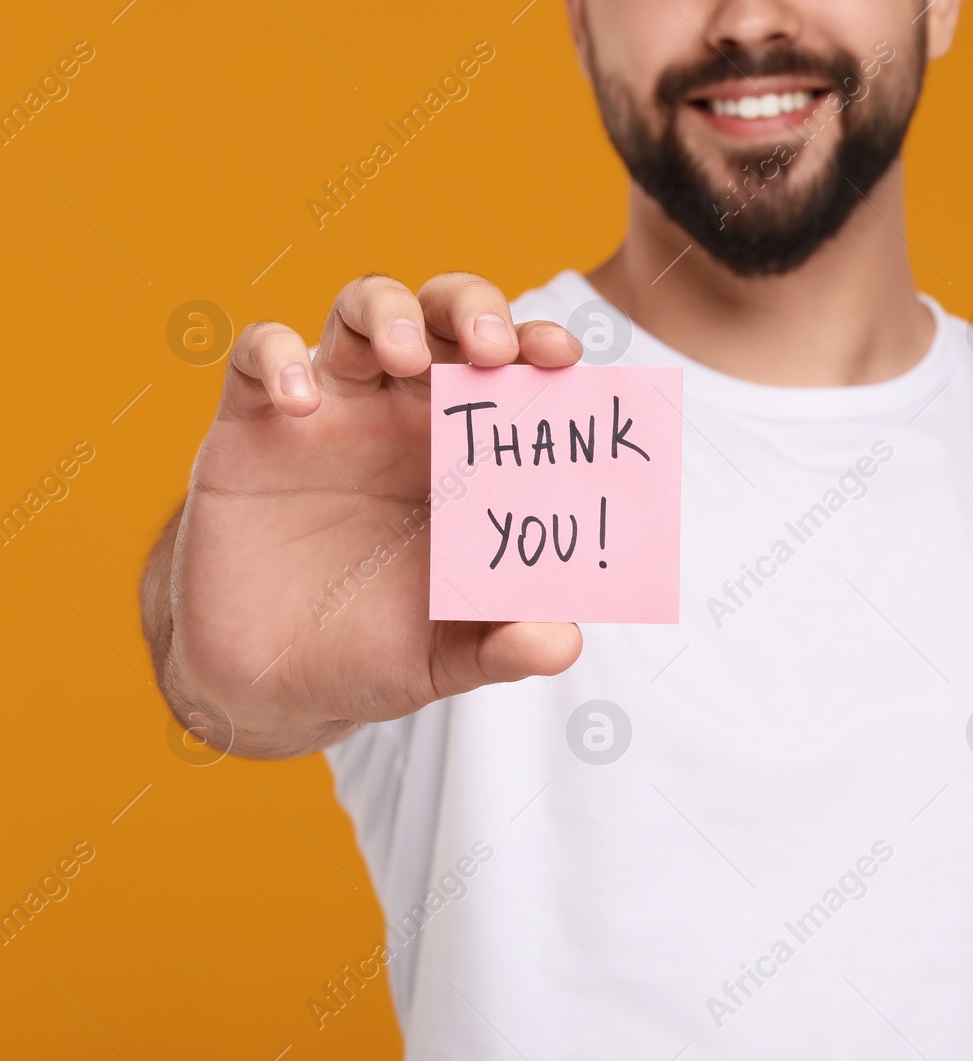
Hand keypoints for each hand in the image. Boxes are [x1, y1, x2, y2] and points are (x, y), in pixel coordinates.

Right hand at [158, 273, 584, 757]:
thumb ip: (504, 646)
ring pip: (361, 310)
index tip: (564, 356)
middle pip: (445, 313)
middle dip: (475, 308)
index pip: (514, 369)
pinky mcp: (251, 422)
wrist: (271, 683)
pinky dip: (278, 356)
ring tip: (406, 356)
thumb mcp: (446, 658)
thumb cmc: (376, 651)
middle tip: (493, 348)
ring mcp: (330, 410)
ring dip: (389, 312)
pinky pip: (258, 354)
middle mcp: (404, 413)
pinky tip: (299, 404)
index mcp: (468, 451)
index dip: (539, 345)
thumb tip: (563, 644)